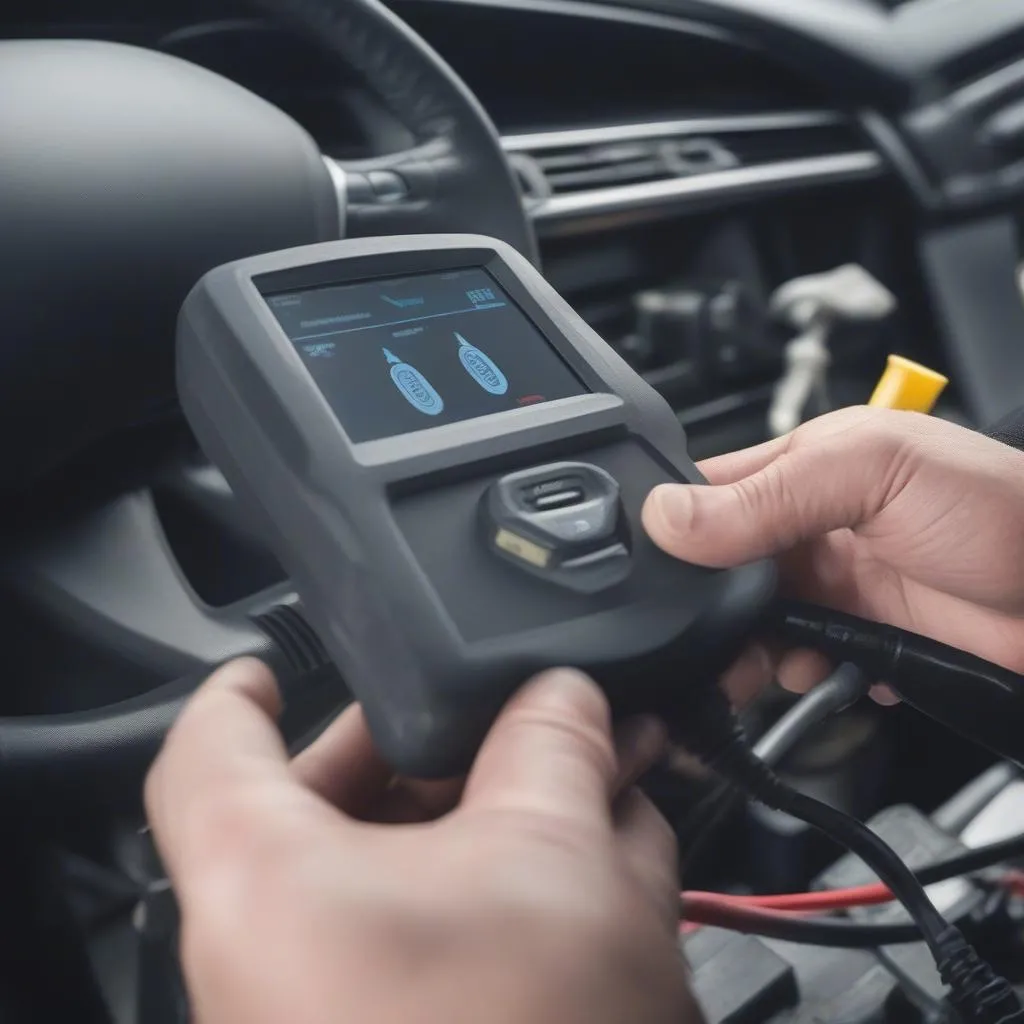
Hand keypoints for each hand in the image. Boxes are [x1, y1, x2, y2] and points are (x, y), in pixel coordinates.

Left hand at [145, 658, 696, 1023]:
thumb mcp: (553, 858)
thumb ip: (554, 744)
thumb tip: (564, 695)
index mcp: (269, 886)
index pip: (210, 750)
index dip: (242, 692)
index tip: (268, 666)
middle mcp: (277, 956)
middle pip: (332, 802)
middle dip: (438, 750)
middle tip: (504, 716)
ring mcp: (335, 1011)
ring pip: (404, 875)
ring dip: (491, 818)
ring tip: (581, 781)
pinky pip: (433, 941)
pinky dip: (499, 891)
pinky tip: (591, 866)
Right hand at [642, 406, 1023, 696]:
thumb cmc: (999, 507)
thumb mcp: (870, 473)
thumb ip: (769, 494)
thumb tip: (669, 517)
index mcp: (805, 467)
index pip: (708, 491)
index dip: (675, 529)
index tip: (656, 571)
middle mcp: (810, 525)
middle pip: (719, 568)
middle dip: (707, 606)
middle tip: (704, 636)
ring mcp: (834, 584)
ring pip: (752, 623)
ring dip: (747, 649)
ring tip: (763, 663)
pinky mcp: (858, 638)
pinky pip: (799, 661)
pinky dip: (797, 674)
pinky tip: (819, 671)